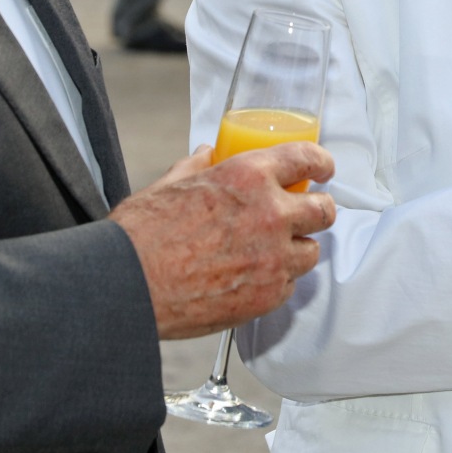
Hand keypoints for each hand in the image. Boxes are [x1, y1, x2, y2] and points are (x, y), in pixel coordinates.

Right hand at [109, 141, 335, 338]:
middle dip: (317, 210)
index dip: (321, 162)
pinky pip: (288, 286)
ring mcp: (272, 259)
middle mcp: (270, 214)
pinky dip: (276, 281)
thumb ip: (198, 167)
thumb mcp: (170, 184)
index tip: (323, 168)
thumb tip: (207, 156)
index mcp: (248, 177)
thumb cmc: (141, 236)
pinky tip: (253, 277)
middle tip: (305, 213)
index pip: (306, 158)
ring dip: (297, 249)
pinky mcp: (266, 296)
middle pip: (323, 210)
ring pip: (311, 252)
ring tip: (273, 251)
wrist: (128, 285)